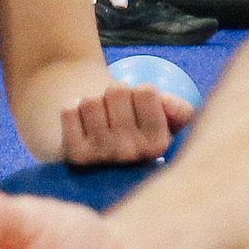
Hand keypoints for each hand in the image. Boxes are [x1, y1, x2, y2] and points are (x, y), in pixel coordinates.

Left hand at [54, 79, 190, 168]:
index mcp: (159, 145)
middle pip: (117, 91)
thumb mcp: (168, 118)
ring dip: (94, 103)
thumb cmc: (139, 126)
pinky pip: (69, 111)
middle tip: (118, 113)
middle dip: (116, 94)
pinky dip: (73, 110)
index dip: (140, 92)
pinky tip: (82, 125)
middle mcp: (132, 155)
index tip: (140, 108)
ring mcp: (102, 157)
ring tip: (101, 120)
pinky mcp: (76, 156)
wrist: (104, 152)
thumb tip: (165, 104)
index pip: (146, 90)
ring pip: (91, 101)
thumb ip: (179, 109)